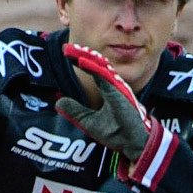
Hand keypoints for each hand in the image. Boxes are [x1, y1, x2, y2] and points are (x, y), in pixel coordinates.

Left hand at [56, 44, 150, 160]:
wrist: (134, 144)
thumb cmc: (118, 133)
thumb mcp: (89, 121)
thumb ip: (76, 111)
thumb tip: (58, 102)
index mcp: (108, 89)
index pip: (93, 70)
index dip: (80, 60)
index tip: (67, 52)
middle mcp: (113, 85)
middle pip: (96, 64)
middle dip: (81, 54)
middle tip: (66, 47)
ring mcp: (117, 87)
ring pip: (100, 66)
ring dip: (86, 57)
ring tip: (73, 50)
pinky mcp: (119, 92)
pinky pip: (104, 76)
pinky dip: (93, 67)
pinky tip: (81, 61)